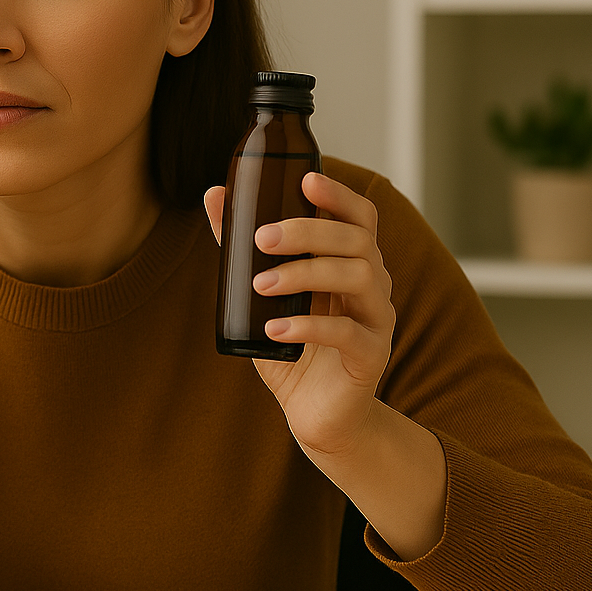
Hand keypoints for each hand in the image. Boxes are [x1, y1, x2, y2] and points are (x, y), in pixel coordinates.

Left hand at [204, 172, 395, 457]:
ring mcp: (377, 318)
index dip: (338, 194)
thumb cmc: (290, 345)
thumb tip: (215, 195)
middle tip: (262, 237)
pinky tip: (274, 329)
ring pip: (358, 277)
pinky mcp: (370, 355)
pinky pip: (347, 332)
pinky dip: (308, 326)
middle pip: (357, 240)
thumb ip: (241, 246)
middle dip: (308, 231)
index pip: (359, 216)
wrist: (316, 411)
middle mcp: (374, 283)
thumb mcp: (261, 292)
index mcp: (352, 261)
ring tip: (261, 284)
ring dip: (305, 274)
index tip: (306, 179)